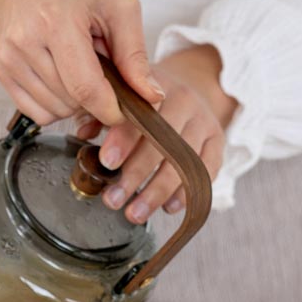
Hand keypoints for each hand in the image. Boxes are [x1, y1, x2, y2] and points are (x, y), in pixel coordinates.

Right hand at [0, 0, 160, 125]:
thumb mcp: (119, 4)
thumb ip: (136, 55)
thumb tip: (153, 98)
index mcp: (57, 21)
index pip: (85, 88)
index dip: (110, 109)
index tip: (125, 111)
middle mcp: (26, 42)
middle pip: (71, 102)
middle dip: (94, 97)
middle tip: (98, 66)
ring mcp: (8, 59)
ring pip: (54, 112)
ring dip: (74, 101)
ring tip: (77, 65)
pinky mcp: (1, 71)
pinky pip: (37, 113)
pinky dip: (55, 105)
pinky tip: (60, 77)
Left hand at [93, 45, 236, 222]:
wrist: (187, 88)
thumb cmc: (142, 101)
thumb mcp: (120, 97)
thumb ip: (99, 113)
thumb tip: (83, 132)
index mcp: (153, 87)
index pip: (139, 114)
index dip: (123, 139)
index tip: (107, 163)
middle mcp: (184, 100)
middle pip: (162, 142)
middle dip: (135, 176)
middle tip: (113, 200)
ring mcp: (204, 120)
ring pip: (183, 161)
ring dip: (157, 192)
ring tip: (134, 214)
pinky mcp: (218, 139)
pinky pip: (207, 169)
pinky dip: (187, 191)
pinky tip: (168, 208)